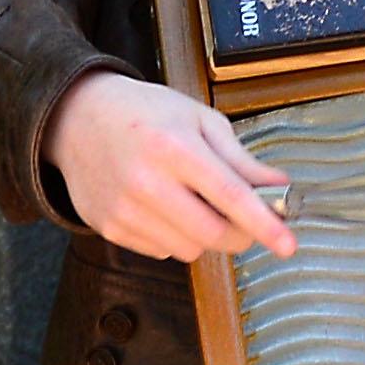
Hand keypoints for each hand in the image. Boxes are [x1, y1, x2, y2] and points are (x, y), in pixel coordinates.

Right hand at [47, 71, 292, 258]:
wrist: (76, 118)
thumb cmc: (143, 113)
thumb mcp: (198, 119)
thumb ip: (240, 158)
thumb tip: (278, 187)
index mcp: (175, 147)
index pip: (231, 196)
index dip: (264, 224)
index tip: (288, 244)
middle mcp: (147, 182)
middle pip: (213, 234)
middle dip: (240, 234)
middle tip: (242, 218)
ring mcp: (125, 209)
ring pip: (189, 249)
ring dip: (203, 234)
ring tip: (188, 199)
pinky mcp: (110, 228)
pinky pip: (162, 251)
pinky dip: (173, 237)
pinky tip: (161, 207)